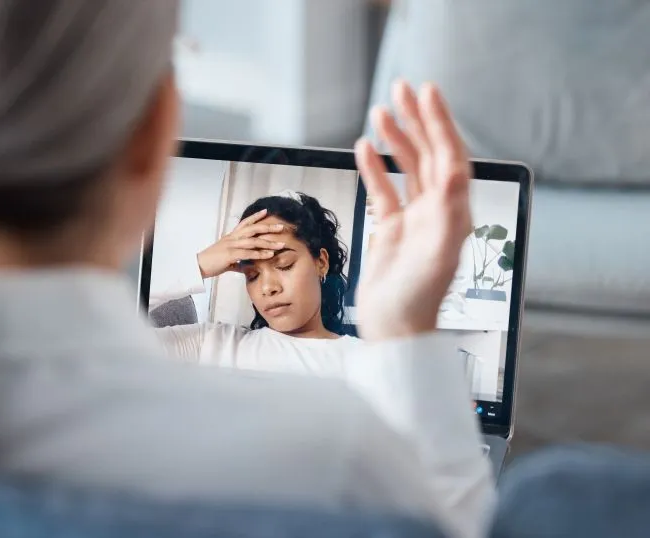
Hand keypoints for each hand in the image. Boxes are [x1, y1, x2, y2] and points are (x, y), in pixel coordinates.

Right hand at [197, 209, 285, 278]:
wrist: (198, 266)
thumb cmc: (212, 262)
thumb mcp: (227, 259)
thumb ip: (238, 261)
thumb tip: (245, 267)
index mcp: (231, 237)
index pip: (245, 223)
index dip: (255, 217)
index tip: (266, 211)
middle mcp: (232, 238)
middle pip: (253, 229)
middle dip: (268, 227)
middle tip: (281, 227)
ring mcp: (231, 245)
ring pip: (253, 241)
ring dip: (268, 242)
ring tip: (281, 244)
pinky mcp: (230, 254)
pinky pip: (248, 253)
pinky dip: (260, 254)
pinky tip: (269, 255)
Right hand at [354, 81, 471, 340]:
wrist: (395, 331)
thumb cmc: (417, 301)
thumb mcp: (437, 255)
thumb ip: (447, 213)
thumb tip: (453, 171)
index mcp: (453, 213)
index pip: (449, 156)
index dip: (440, 122)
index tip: (427, 93)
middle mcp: (437, 211)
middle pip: (428, 154)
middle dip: (417, 119)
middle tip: (402, 87)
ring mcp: (414, 220)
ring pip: (406, 168)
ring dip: (395, 138)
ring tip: (381, 110)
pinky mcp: (392, 231)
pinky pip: (384, 191)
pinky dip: (374, 168)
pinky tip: (364, 149)